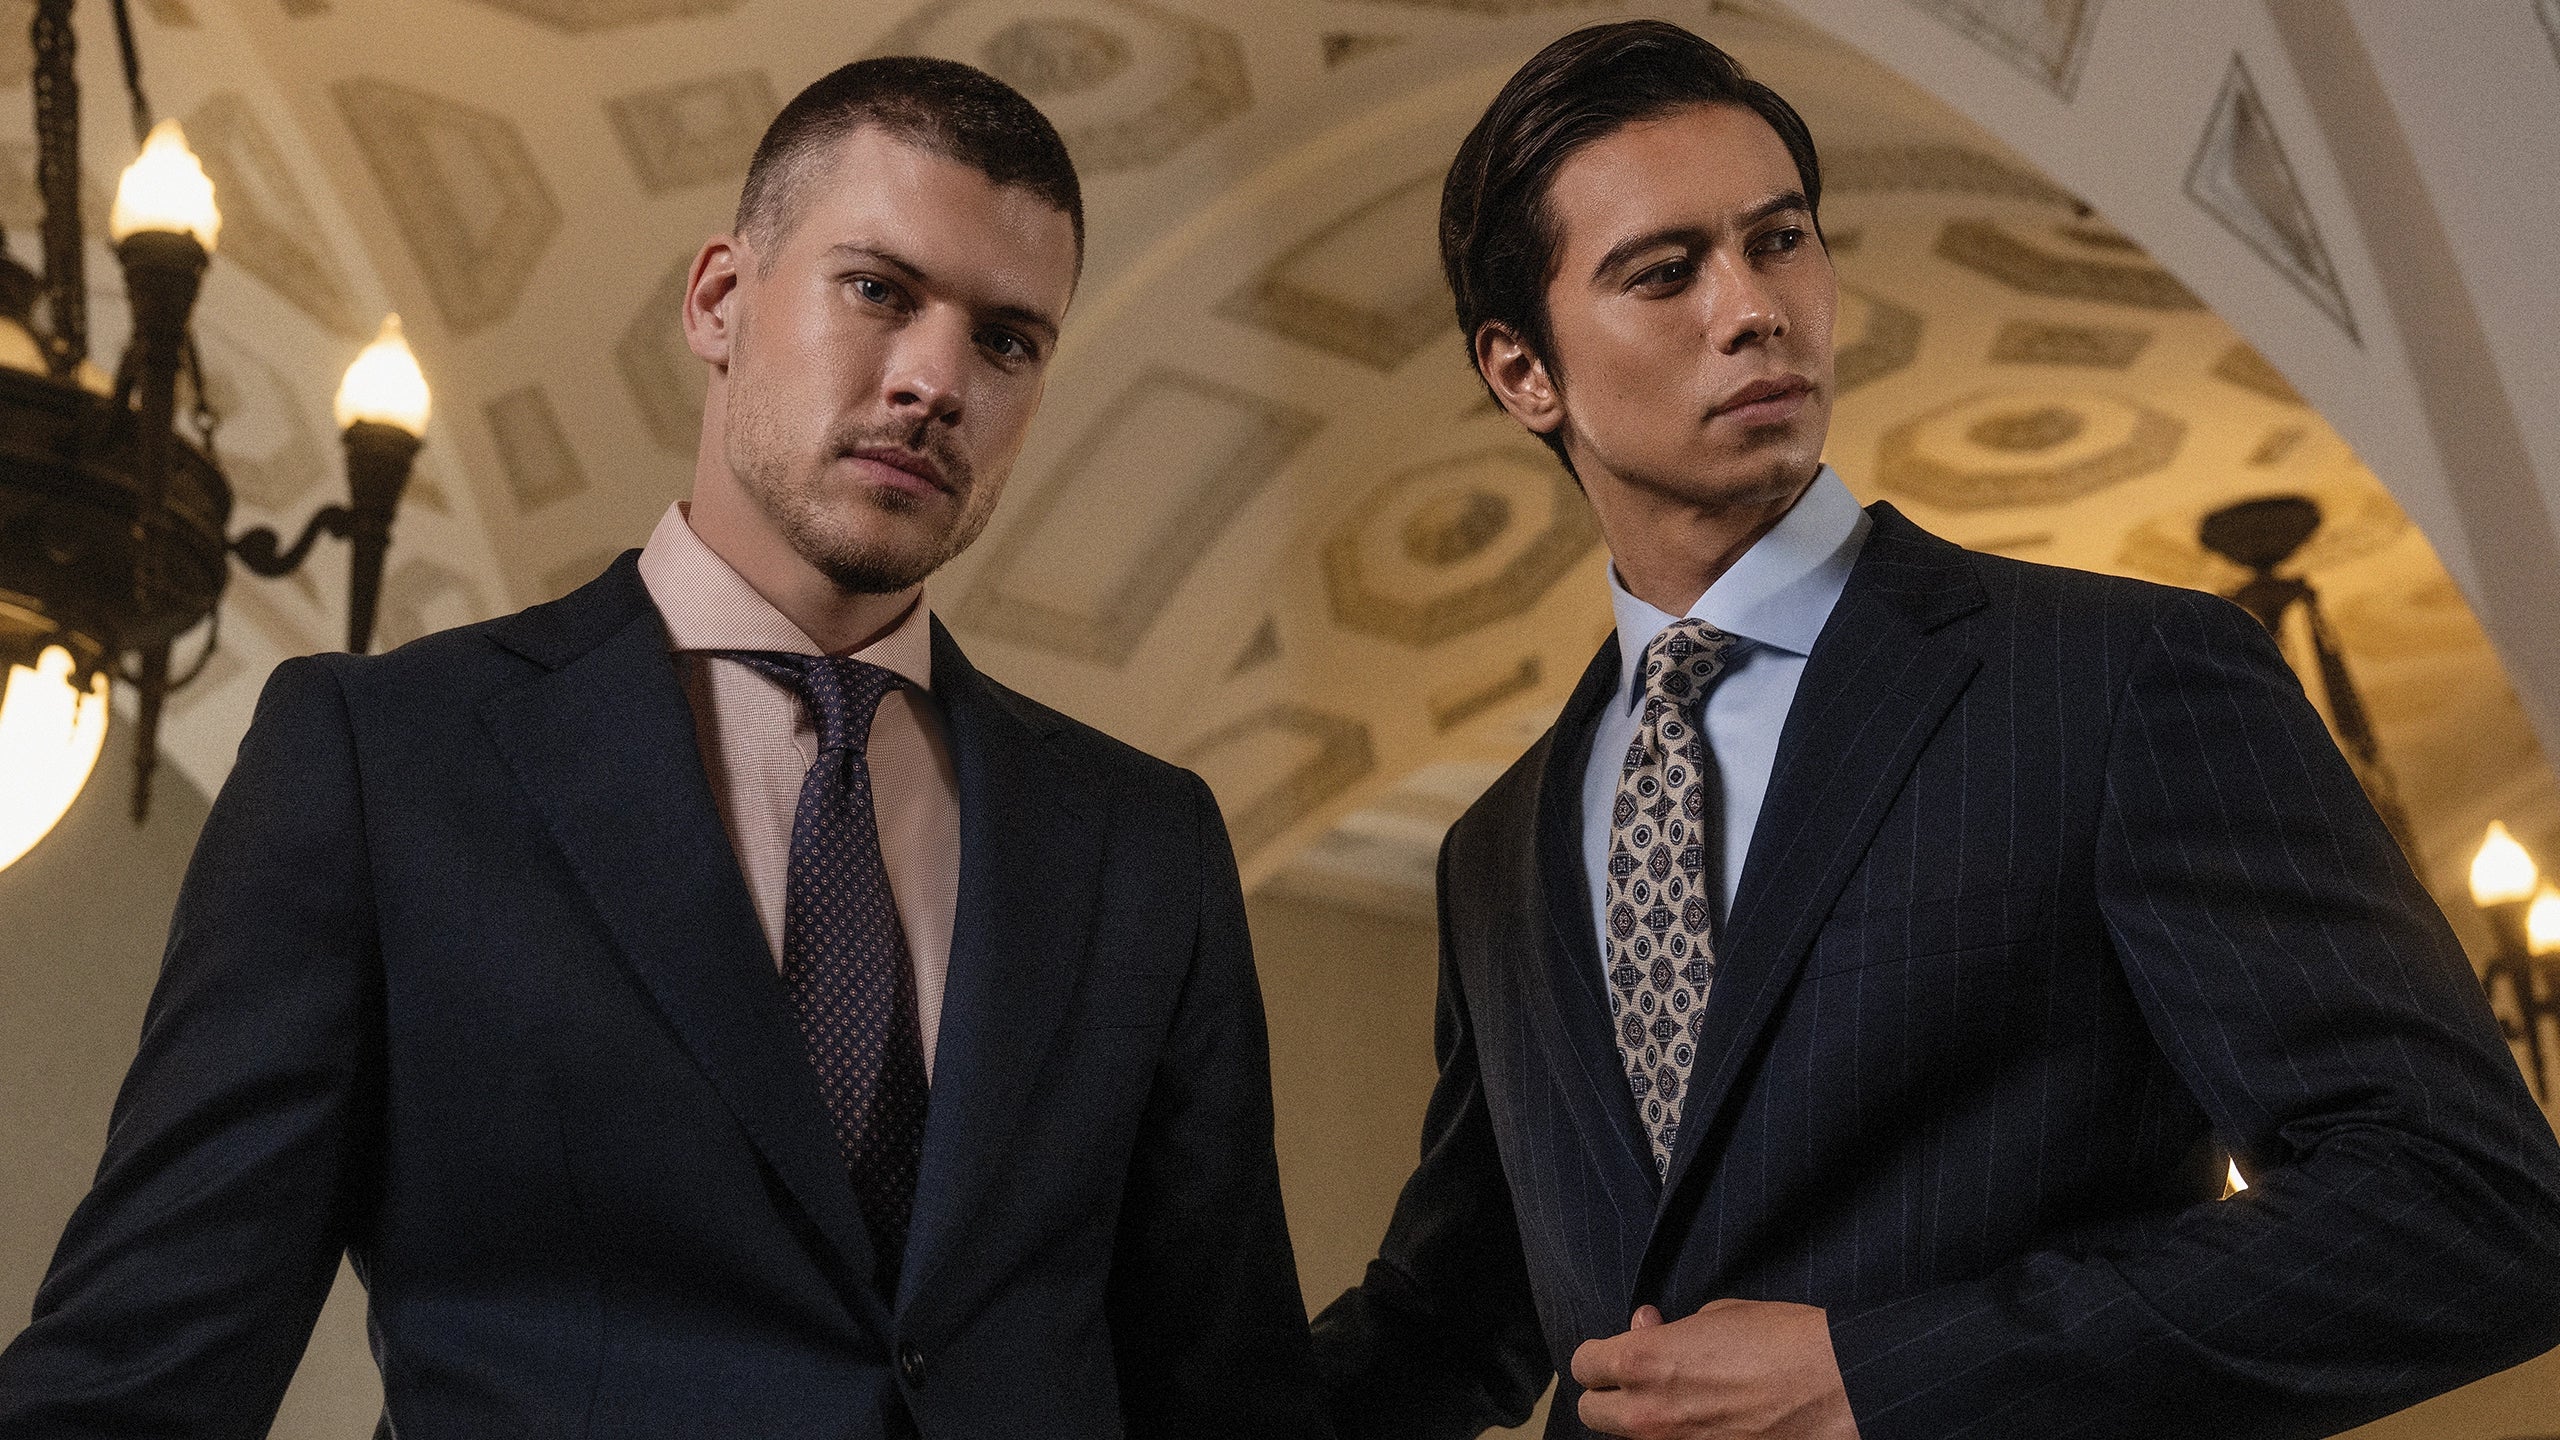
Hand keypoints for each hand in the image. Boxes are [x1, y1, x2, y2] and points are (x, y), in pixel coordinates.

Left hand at [1570, 1299, 1858, 1438]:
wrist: (1840, 1387)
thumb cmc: (1784, 1341)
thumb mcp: (1716, 1314)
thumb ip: (1668, 1331)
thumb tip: (1647, 1330)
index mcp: (1643, 1362)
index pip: (1584, 1365)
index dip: (1599, 1356)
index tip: (1616, 1352)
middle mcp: (1648, 1414)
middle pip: (1591, 1414)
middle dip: (1609, 1396)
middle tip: (1638, 1382)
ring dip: (1643, 1421)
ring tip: (1679, 1402)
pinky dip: (1680, 1438)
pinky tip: (1707, 1423)